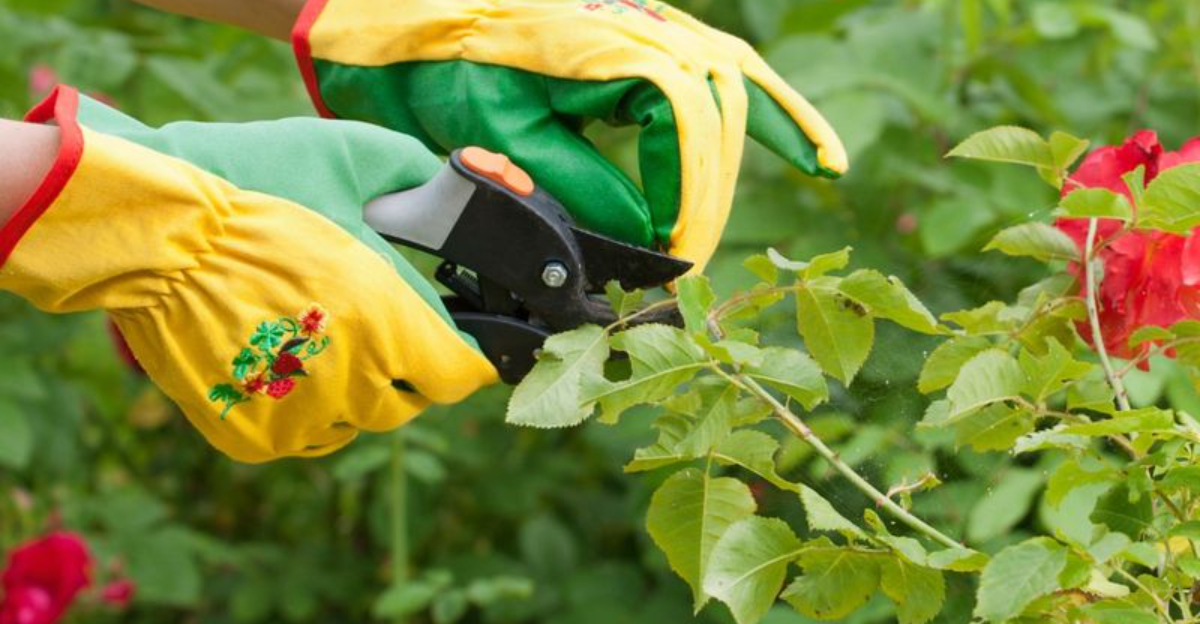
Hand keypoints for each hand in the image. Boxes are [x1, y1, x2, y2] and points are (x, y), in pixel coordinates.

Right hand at [0, 86, 497, 462]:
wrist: (152, 229)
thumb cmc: (253, 186)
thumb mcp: (352, 157)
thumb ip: (420, 178)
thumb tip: (460, 186)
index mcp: (388, 324)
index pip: (457, 374)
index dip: (463, 356)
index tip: (459, 344)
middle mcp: (351, 383)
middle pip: (409, 402)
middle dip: (406, 370)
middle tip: (383, 332)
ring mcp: (299, 419)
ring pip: (357, 422)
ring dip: (355, 391)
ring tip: (326, 342)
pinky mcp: (253, 439)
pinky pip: (304, 435)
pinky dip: (305, 407)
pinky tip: (287, 363)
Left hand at [291, 0, 846, 269]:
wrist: (398, 7)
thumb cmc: (433, 64)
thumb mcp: (497, 136)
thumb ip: (579, 186)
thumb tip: (645, 237)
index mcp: (610, 46)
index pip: (688, 129)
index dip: (691, 200)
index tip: (676, 258)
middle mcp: (643, 22)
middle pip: (719, 107)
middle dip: (716, 188)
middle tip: (695, 254)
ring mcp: (645, 19)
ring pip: (729, 76)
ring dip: (772, 129)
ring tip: (822, 165)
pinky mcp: (638, 31)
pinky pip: (714, 60)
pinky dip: (762, 96)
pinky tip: (803, 136)